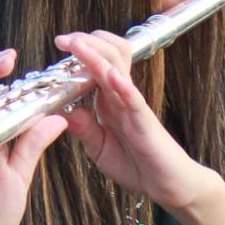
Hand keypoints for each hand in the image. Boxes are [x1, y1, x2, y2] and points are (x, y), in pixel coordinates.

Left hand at [57, 31, 212, 215]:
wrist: (165, 185)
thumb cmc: (135, 165)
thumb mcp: (98, 147)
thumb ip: (82, 127)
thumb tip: (59, 109)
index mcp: (108, 100)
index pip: (95, 65)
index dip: (78, 51)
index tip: (60, 44)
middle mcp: (120, 97)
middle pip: (107, 55)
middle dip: (85, 42)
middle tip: (63, 39)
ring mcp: (133, 106)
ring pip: (118, 68)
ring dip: (96, 54)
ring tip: (77, 44)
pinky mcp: (144, 121)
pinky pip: (134, 99)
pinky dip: (122, 85)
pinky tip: (111, 76)